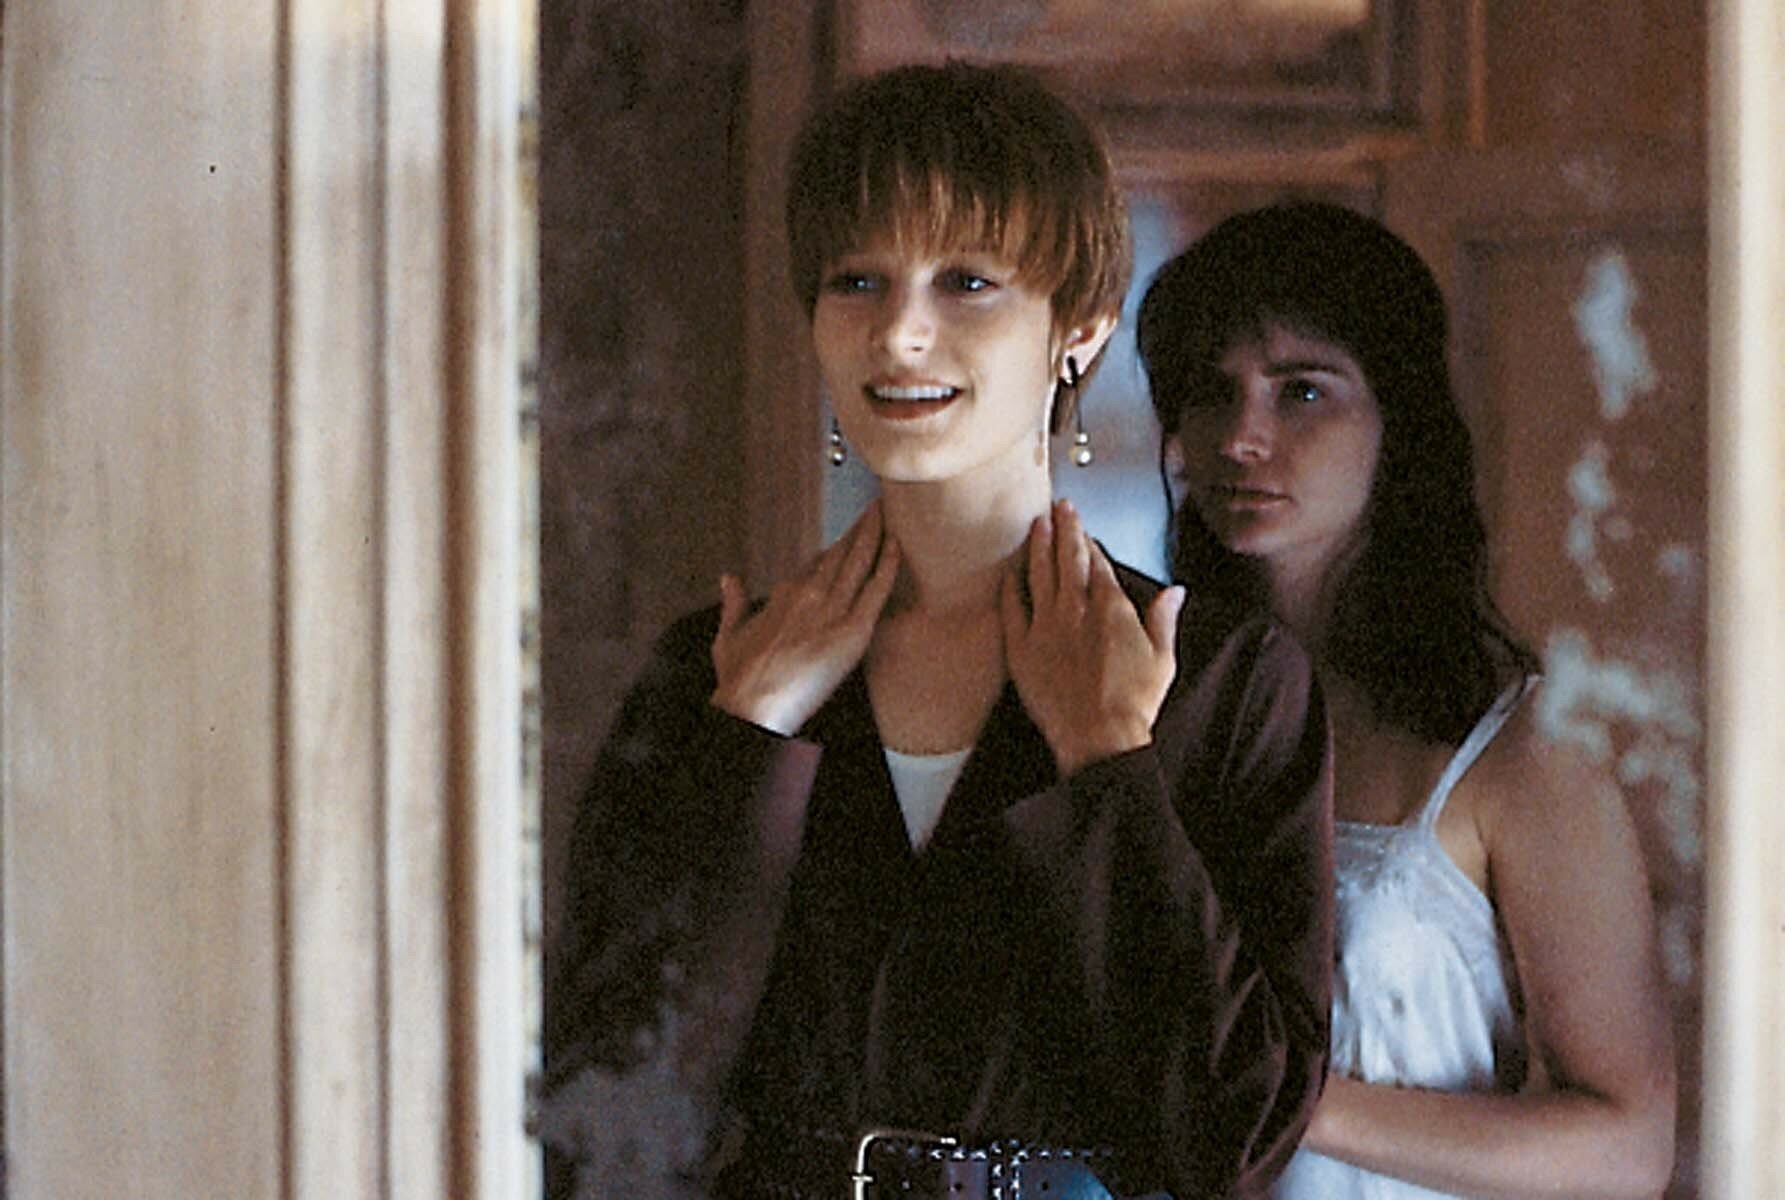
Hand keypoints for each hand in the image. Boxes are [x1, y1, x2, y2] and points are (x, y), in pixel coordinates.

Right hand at [710, 501, 900, 734]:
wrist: (753, 706)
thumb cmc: (740, 679)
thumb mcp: (728, 635)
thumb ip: (733, 603)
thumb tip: (728, 579)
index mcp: (784, 595)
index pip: (816, 564)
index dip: (834, 549)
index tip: (846, 537)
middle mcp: (809, 595)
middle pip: (839, 553)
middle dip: (858, 529)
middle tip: (873, 509)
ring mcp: (832, 611)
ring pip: (858, 562)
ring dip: (873, 534)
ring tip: (884, 512)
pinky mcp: (852, 632)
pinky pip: (876, 590)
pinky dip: (887, 565)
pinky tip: (897, 544)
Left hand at [999, 499, 1184, 775]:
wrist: (1100, 736)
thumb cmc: (1133, 704)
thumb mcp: (1163, 658)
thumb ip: (1163, 619)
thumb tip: (1175, 592)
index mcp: (1111, 608)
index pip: (1098, 564)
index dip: (1090, 541)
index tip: (1085, 528)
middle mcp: (1076, 610)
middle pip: (1068, 557)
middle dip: (1065, 528)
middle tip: (1061, 506)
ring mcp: (1046, 626)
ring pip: (1039, 573)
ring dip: (1038, 545)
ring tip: (1036, 524)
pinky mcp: (1022, 648)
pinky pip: (1012, 608)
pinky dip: (1010, 586)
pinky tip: (1009, 572)